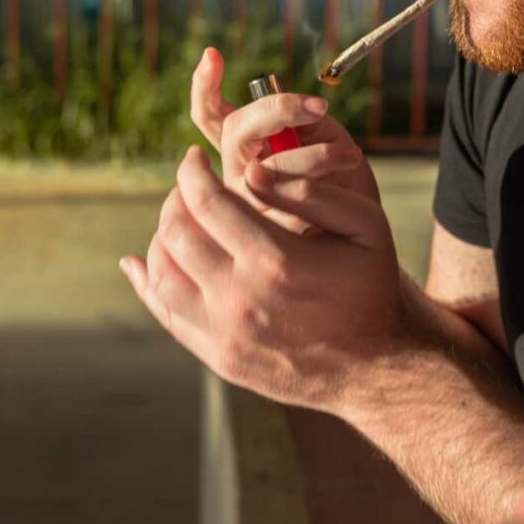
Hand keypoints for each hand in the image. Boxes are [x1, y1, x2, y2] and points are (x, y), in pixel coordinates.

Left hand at [119, 145, 406, 411]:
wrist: (376, 366)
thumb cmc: (371, 286)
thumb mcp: (364, 226)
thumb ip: (309, 192)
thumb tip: (250, 170)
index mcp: (276, 261)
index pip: (206, 201)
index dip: (192, 171)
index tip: (194, 157)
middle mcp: (242, 299)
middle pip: (176, 233)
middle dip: (175, 199)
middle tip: (190, 187)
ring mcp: (226, 334)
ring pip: (162, 273)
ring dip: (162, 237)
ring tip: (182, 221)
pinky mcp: (218, 357)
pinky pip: (167, 314)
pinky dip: (150, 282)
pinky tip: (146, 262)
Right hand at [190, 47, 379, 230]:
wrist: (363, 232)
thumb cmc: (343, 179)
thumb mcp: (325, 138)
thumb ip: (298, 122)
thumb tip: (285, 109)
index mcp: (246, 147)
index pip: (211, 114)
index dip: (206, 85)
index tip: (212, 54)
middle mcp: (239, 173)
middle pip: (235, 130)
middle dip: (276, 110)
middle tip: (319, 107)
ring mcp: (249, 203)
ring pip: (265, 166)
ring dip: (313, 154)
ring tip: (350, 155)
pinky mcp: (269, 231)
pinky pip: (289, 196)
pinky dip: (321, 182)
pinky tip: (346, 176)